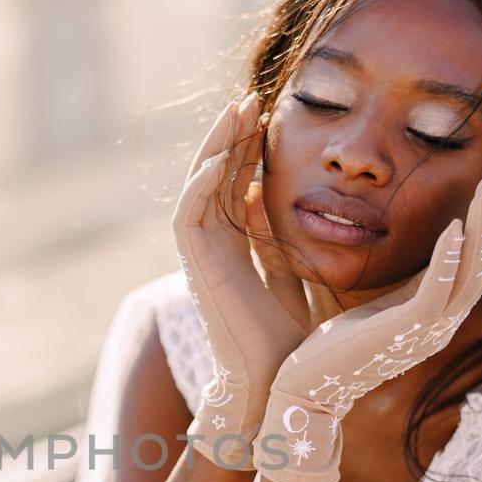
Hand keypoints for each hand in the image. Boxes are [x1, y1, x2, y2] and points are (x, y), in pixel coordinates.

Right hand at [173, 91, 314, 466]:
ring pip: (198, 185)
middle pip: (216, 174)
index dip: (250, 148)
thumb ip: (280, 238)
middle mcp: (214, 245)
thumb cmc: (290, 342)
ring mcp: (201, 255)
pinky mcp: (196, 268)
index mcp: (236, 246)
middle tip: (252, 97)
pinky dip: (202, 186)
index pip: (237, 182)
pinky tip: (224, 160)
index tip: (271, 114)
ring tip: (237, 111)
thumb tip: (276, 200)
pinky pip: (188, 216)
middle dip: (232, 135)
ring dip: (214, 147)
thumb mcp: (293, 273)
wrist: (276, 384)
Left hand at [252, 165, 481, 481]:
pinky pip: (435, 291)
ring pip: (470, 274)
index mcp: (436, 316)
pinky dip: (446, 259)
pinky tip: (452, 228)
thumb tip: (418, 249)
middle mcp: (441, 325)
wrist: (306, 391)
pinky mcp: (402, 332)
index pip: (475, 265)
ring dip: (479, 227)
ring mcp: (426, 331)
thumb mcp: (380, 306)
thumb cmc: (334, 349)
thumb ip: (405, 282)